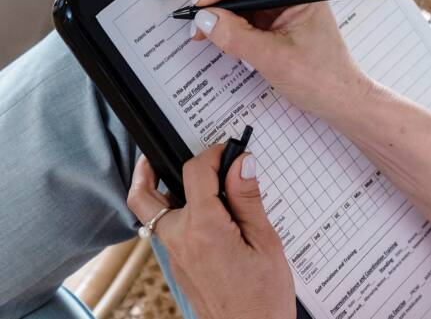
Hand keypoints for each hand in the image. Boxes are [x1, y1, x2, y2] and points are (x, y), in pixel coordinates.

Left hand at [127, 149, 294, 318]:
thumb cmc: (263, 297)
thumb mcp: (265, 242)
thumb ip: (248, 199)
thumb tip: (241, 163)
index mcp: (204, 229)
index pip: (195, 172)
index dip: (213, 153)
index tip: (231, 151)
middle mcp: (180, 240)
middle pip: (145, 196)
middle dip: (149, 170)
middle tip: (157, 154)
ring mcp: (175, 256)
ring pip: (151, 216)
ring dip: (158, 192)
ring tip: (179, 177)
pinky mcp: (179, 267)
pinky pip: (167, 232)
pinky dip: (175, 213)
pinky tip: (201, 210)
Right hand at [190, 0, 374, 123]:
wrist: (338, 97)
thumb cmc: (321, 77)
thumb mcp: (273, 58)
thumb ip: (236, 36)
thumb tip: (205, 19)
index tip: (205, 4)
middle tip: (202, 21)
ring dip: (221, 8)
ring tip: (208, 32)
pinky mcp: (275, 13)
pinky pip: (244, 6)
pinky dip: (228, 19)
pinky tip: (222, 35)